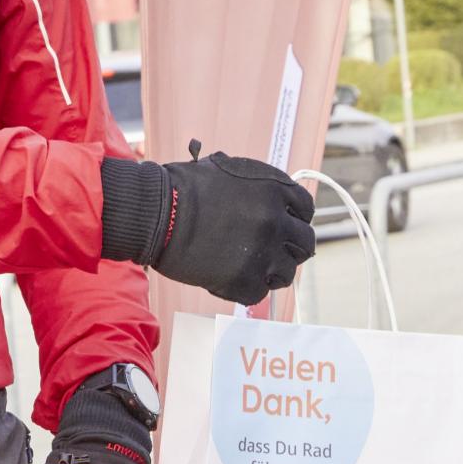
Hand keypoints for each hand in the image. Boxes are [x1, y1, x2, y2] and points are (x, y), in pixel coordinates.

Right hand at [100, 150, 316, 303]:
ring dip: (271, 271)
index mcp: (275, 190)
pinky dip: (246, 288)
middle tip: (271, 252)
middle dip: (290, 248)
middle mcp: (277, 221)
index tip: (282, 226)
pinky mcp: (246, 281)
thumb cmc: (183, 188)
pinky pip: (259, 292)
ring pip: (287, 273)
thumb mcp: (229, 170)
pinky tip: (228, 277)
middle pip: (305, 244)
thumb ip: (258, 187)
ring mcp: (264, 254)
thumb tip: (273, 200)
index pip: (305, 210)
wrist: (157, 213)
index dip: (293, 219)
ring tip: (248, 267)